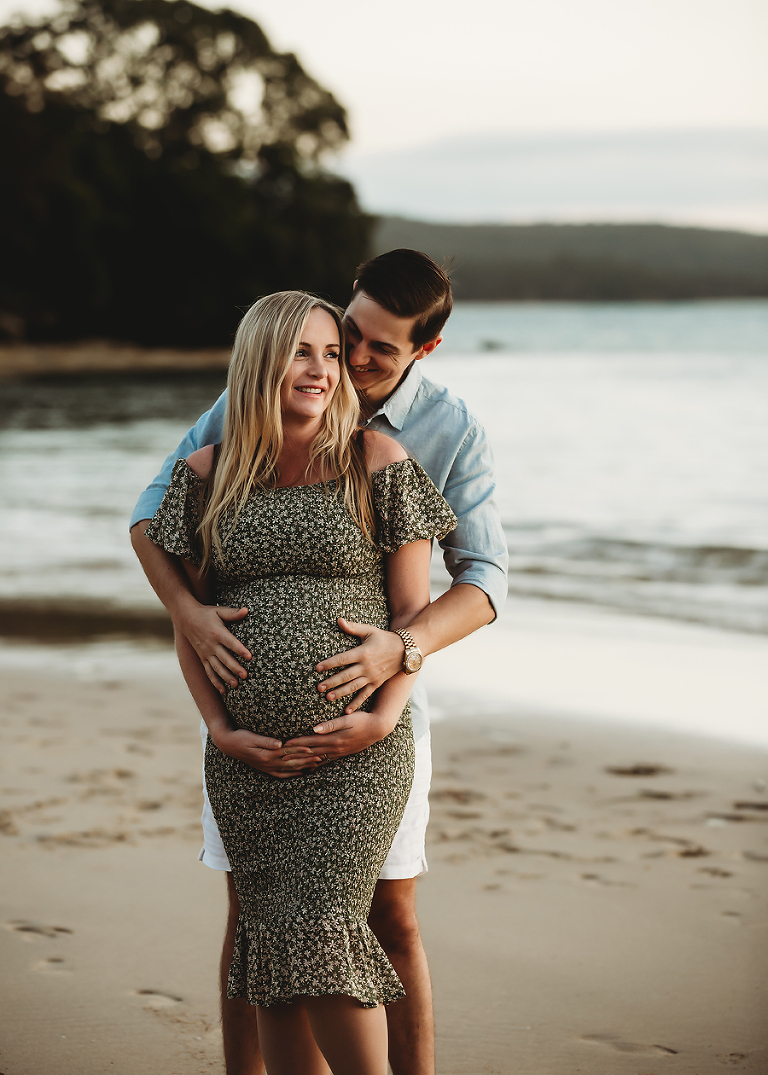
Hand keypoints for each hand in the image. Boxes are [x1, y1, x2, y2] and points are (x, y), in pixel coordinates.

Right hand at [179, 603, 251, 694]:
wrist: (186, 618)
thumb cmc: (206, 614)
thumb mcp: (219, 611)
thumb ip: (233, 613)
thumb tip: (247, 610)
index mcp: (217, 633)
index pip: (230, 642)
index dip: (240, 649)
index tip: (249, 656)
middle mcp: (211, 645)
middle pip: (224, 658)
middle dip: (235, 667)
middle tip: (245, 676)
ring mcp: (206, 653)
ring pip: (217, 668)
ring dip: (226, 677)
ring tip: (236, 685)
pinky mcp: (203, 658)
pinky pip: (209, 672)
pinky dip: (215, 682)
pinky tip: (223, 691)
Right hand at [211, 726, 318, 778]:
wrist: (228, 744)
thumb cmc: (240, 737)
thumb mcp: (252, 737)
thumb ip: (266, 741)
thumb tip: (280, 743)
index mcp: (267, 754)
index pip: (288, 752)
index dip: (301, 750)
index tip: (313, 749)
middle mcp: (269, 763)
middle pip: (292, 762)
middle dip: (307, 760)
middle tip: (321, 758)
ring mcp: (267, 767)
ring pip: (289, 769)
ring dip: (303, 767)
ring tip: (316, 766)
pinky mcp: (265, 768)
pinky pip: (281, 774)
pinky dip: (292, 775)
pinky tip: (300, 774)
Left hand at [283, 708, 399, 762]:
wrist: (377, 729)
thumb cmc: (362, 720)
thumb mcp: (347, 719)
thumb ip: (331, 724)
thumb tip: (315, 728)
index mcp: (333, 739)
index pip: (309, 742)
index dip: (295, 743)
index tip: (282, 745)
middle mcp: (334, 748)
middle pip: (309, 753)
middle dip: (294, 756)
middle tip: (278, 759)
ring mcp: (337, 753)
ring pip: (315, 759)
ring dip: (301, 762)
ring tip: (288, 766)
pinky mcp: (341, 753)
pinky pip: (324, 762)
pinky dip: (314, 765)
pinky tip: (307, 769)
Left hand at [315, 619, 403, 711]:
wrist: (405, 650)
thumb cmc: (384, 638)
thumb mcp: (369, 631)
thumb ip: (353, 628)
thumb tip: (339, 620)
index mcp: (363, 652)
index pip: (342, 659)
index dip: (329, 664)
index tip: (317, 668)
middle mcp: (366, 666)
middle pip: (346, 675)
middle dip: (331, 682)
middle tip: (319, 687)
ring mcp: (372, 676)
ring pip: (354, 686)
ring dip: (341, 693)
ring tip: (328, 698)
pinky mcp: (377, 683)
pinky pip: (365, 694)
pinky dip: (356, 702)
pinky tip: (347, 711)